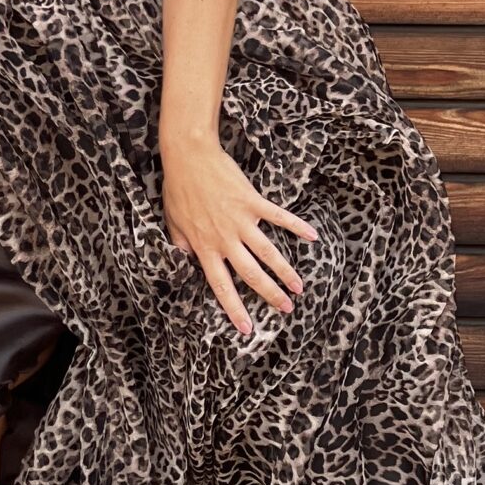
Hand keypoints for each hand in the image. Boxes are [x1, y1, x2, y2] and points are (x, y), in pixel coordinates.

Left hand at [162, 133, 319, 337]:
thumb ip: (181, 244)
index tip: (247, 328)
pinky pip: (278, 217)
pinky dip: (296, 226)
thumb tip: (186, 259)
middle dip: (270, 295)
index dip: (234, 309)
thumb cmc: (178, 188)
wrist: (189, 156)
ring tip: (299, 287)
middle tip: (287, 309)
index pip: (221, 286)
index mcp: (204, 248)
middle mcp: (225, 239)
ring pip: (268, 253)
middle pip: (251, 275)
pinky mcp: (252, 202)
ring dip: (285, 272)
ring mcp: (240, 221)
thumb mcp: (172, 222)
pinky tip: (312, 236)